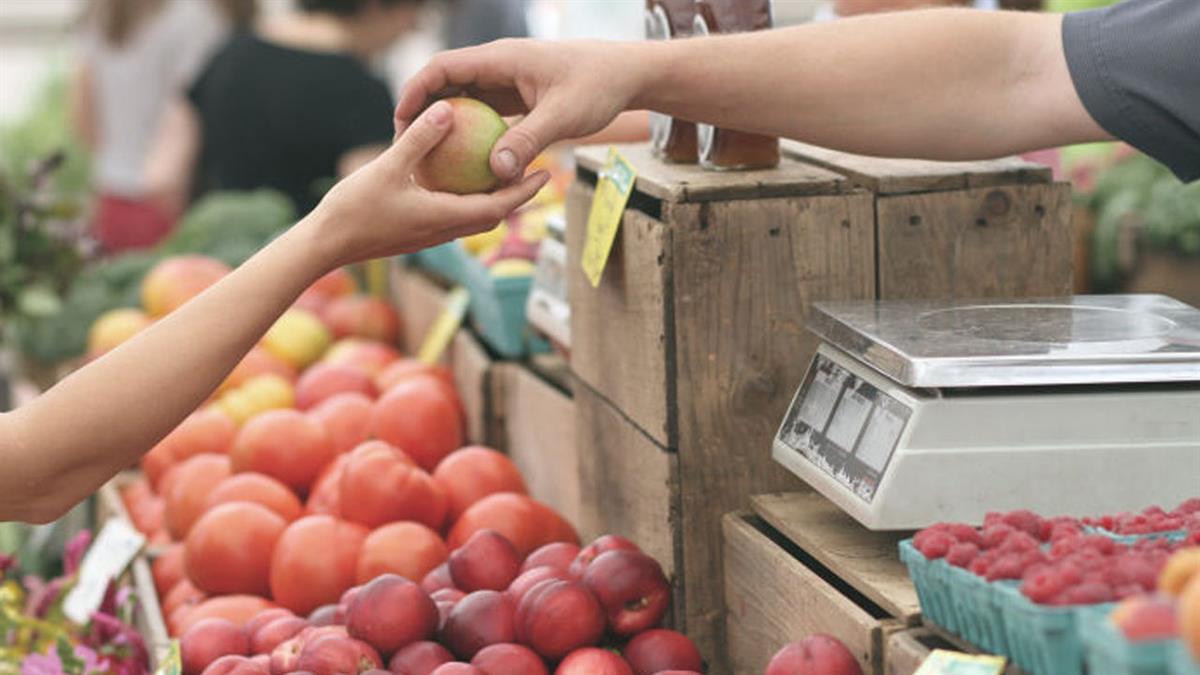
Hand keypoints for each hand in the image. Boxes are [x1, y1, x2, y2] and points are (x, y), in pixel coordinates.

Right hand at [307, 100, 550, 266]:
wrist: (325, 245)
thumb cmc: (354, 209)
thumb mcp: (388, 167)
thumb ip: (419, 139)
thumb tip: (448, 109)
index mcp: (444, 218)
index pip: (498, 207)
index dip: (524, 191)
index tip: (546, 173)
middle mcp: (443, 231)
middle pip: (492, 215)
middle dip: (516, 195)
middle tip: (535, 171)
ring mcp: (429, 235)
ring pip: (472, 218)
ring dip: (492, 199)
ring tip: (503, 173)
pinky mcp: (416, 233)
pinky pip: (451, 215)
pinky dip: (466, 199)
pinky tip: (458, 179)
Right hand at [395, 39, 645, 182]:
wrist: (626, 74)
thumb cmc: (598, 86)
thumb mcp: (563, 116)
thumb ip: (528, 141)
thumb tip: (496, 172)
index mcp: (501, 58)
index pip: (443, 67)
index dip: (416, 91)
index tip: (400, 121)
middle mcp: (498, 66)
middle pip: (445, 83)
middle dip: (422, 111)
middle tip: (405, 146)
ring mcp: (506, 81)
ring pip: (463, 99)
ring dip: (445, 125)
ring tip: (427, 158)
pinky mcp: (516, 96)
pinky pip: (483, 114)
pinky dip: (470, 134)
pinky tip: (463, 164)